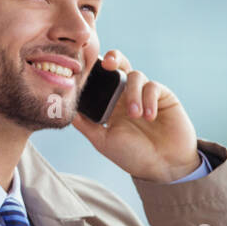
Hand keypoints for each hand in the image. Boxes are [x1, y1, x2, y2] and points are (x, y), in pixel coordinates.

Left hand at [71, 48, 201, 182]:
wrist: (163, 167)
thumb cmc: (132, 155)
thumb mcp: (102, 140)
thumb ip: (85, 124)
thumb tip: (62, 109)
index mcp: (109, 103)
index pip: (100, 79)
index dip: (93, 70)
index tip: (85, 68)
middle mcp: (126, 95)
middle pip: (119, 65)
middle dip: (113, 58)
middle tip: (107, 63)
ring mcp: (145, 94)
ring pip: (135, 75)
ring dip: (133, 93)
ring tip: (135, 115)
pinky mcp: (164, 97)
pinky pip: (153, 87)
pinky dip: (149, 99)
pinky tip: (149, 116)